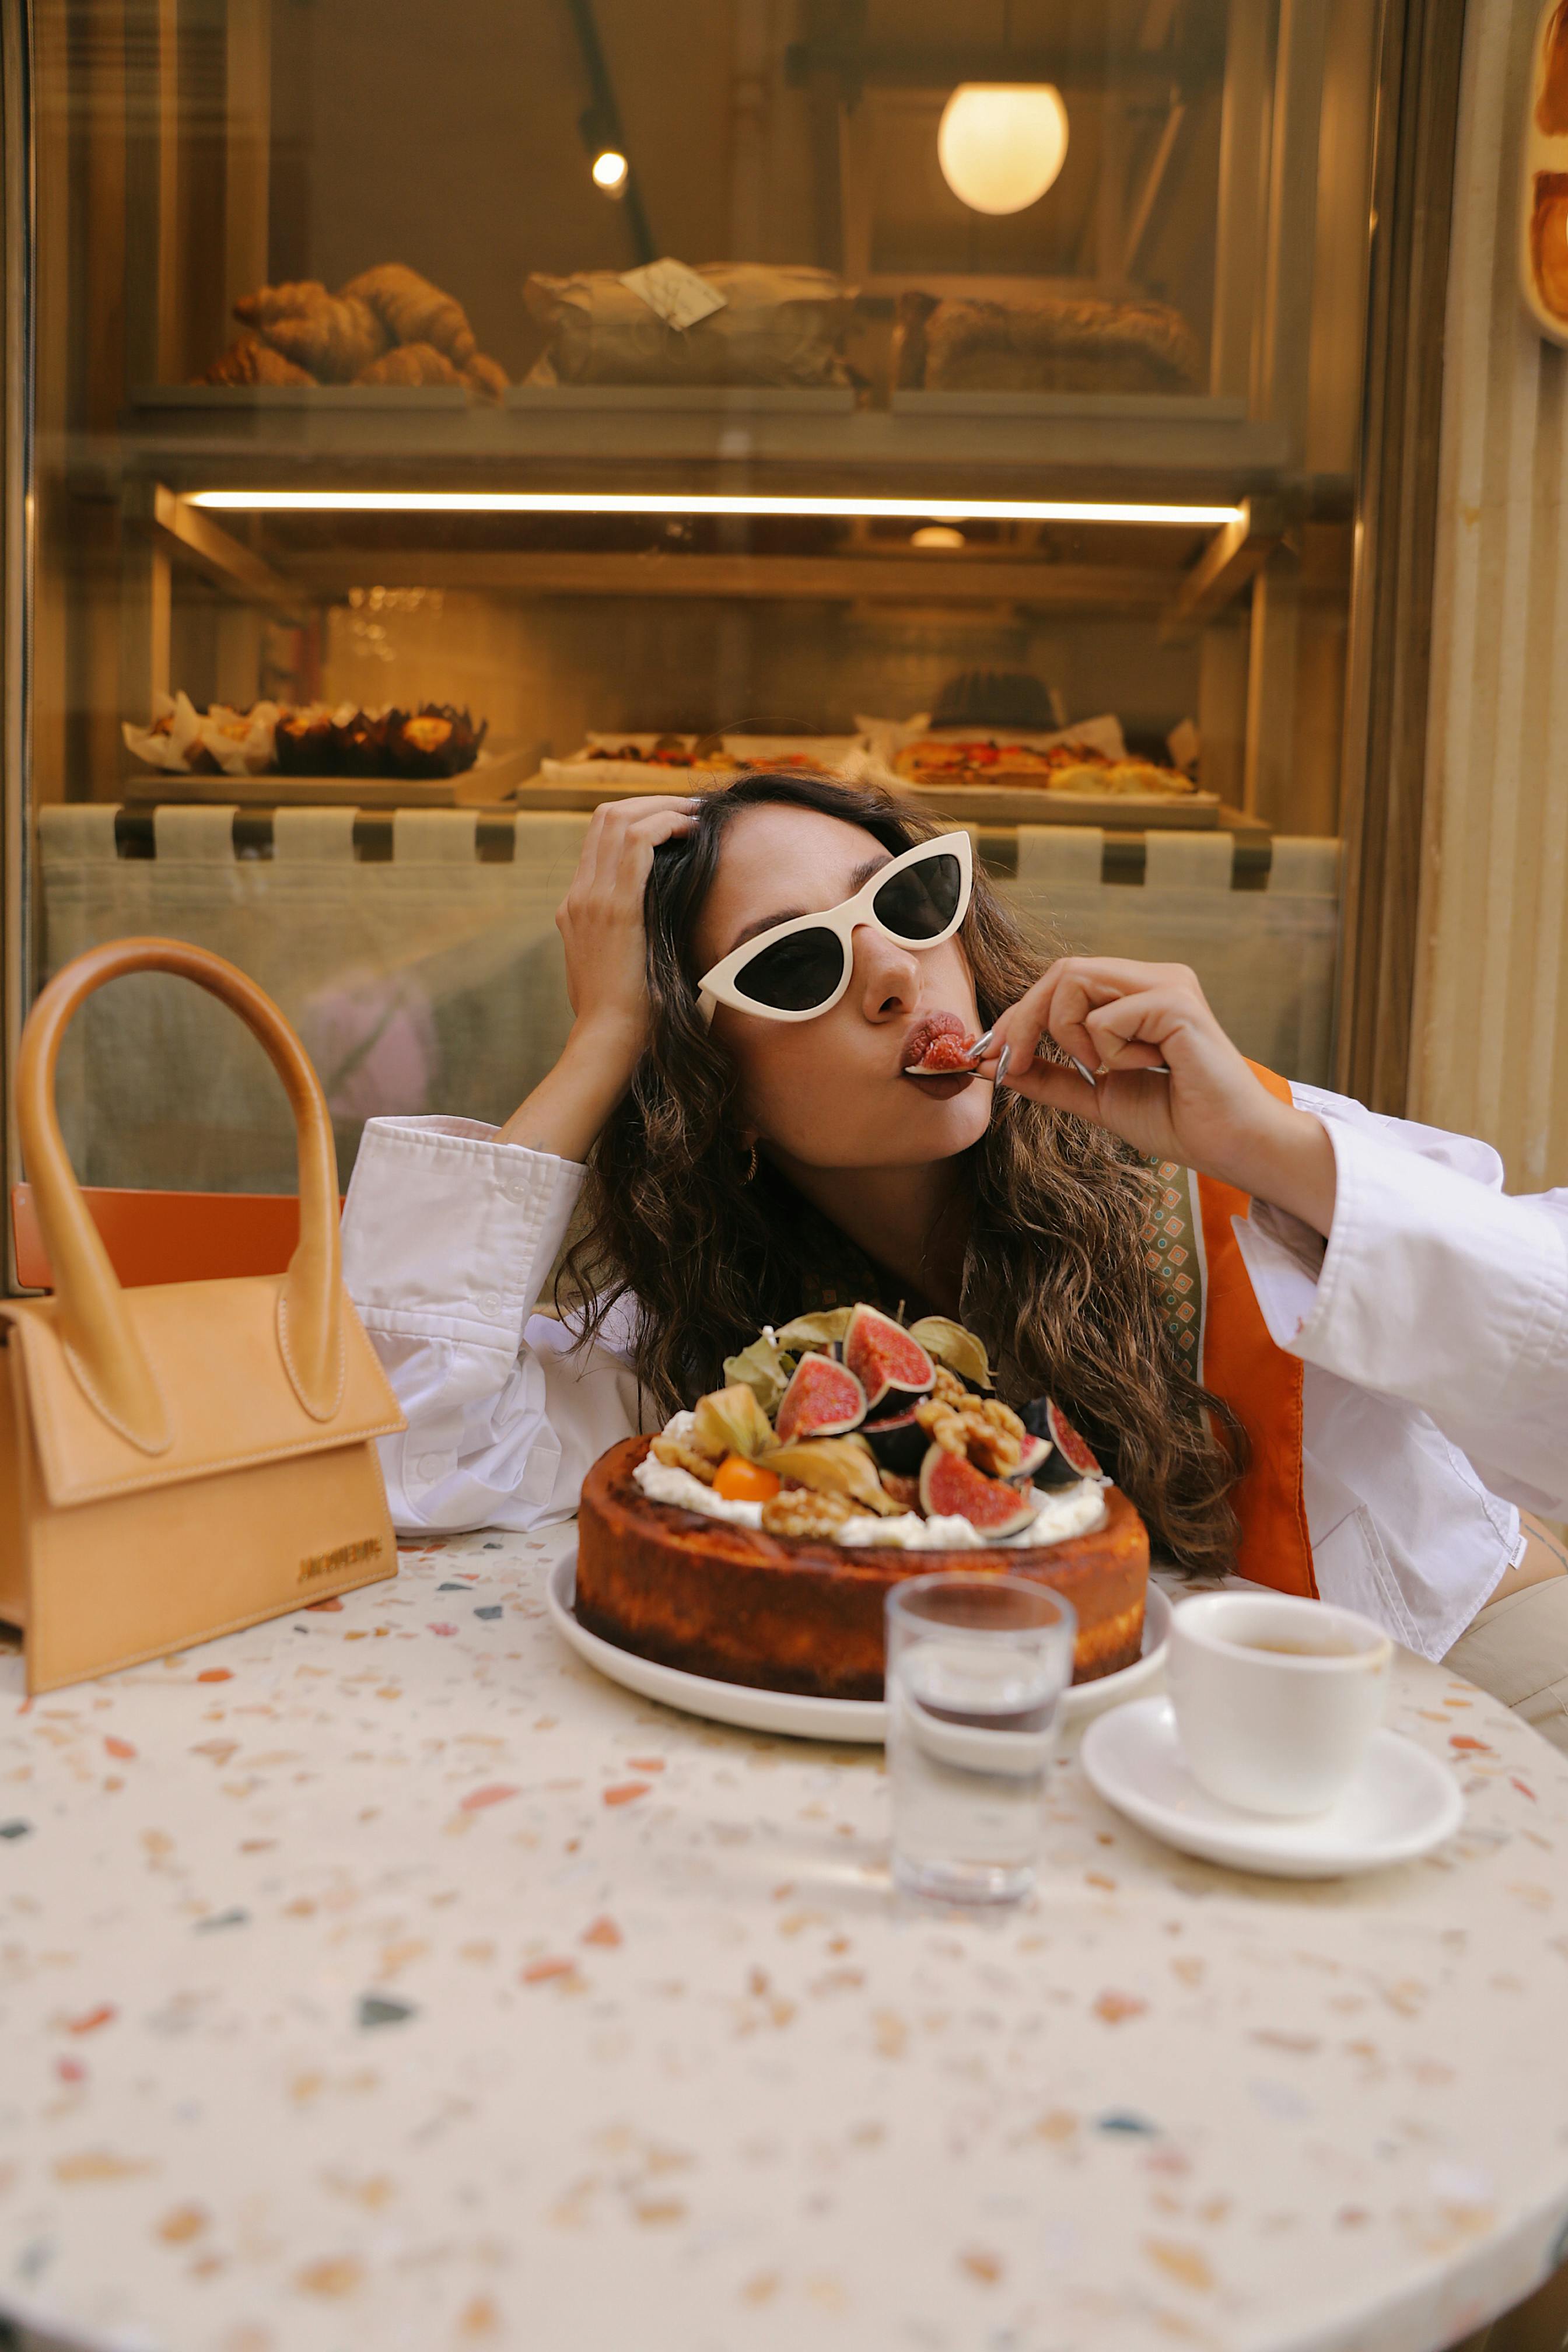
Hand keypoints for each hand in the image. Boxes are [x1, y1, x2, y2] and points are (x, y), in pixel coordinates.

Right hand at [554, 793, 698, 1053]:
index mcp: (577, 907)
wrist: (608, 1039)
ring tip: (695, 814)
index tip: (675, 821)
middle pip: (606, 817)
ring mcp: (591, 898)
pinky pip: (637, 842)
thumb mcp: (616, 969)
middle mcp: (579, 895)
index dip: (638, 817)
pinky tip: (691, 831)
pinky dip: (666, 825)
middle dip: (651, 802)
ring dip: (662, 807)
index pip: (599, 838)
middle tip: (690, 808)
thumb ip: (625, 942)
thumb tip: (656, 934)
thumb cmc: (623, 1016)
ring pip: (619, 818)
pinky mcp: (615, 907)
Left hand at [976, 957, 1337, 1234]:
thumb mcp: (1096, 1096)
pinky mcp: (1177, 1004)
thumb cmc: (1178, 1120)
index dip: (1020, 1015)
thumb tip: (995, 1065)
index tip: (994, 1057)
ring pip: (1075, 980)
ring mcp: (1168, 985)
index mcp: (1138, 993)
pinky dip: (1109, 1051)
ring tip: (1106, 1068)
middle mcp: (1154, 978)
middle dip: (1024, 1019)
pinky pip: (1105, 1017)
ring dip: (1069, 1034)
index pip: (1063, 980)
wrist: (1230, 1147)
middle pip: (1062, 971)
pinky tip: (1147, 1068)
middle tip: (1011, 1062)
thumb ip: (1049, 1077)